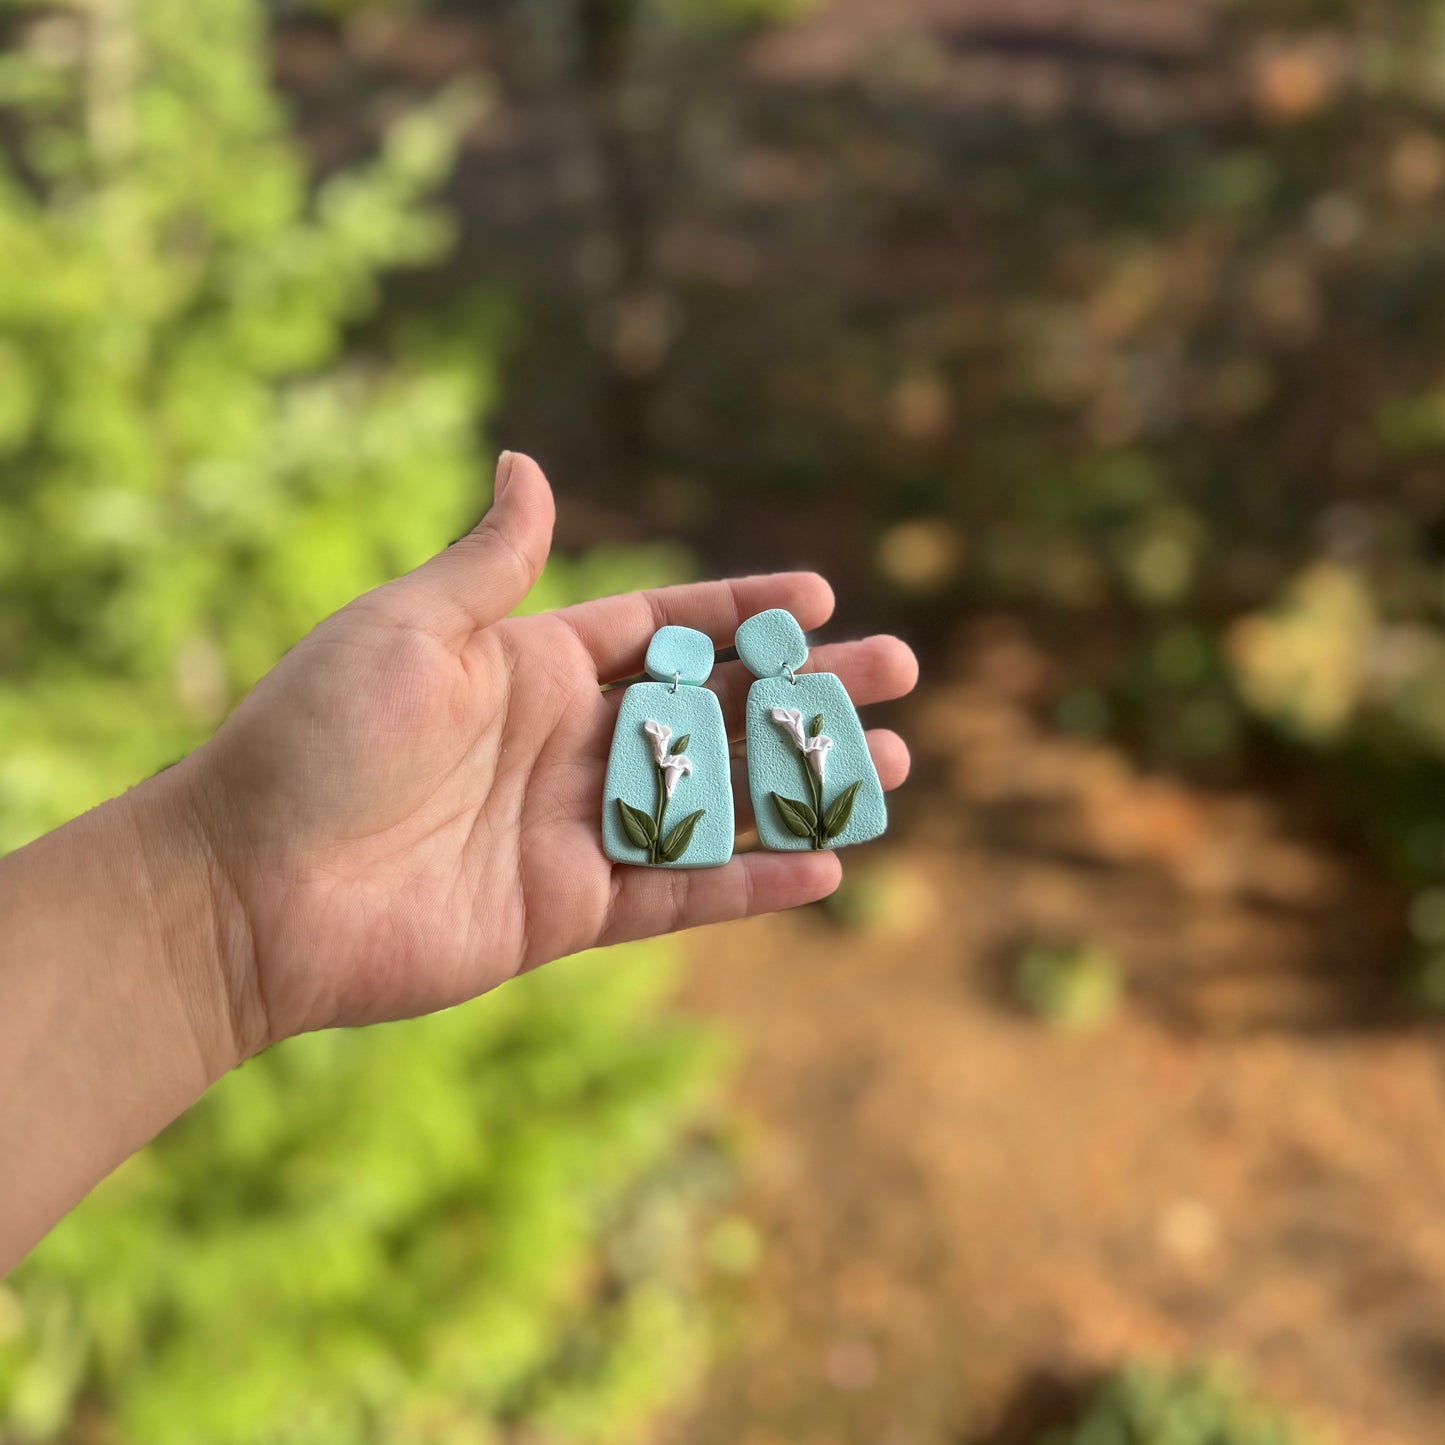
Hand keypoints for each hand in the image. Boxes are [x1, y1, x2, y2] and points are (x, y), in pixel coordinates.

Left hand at [189, 453, 917, 1053]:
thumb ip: (491, 563)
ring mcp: (574, 830)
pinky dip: (753, 883)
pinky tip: (828, 864)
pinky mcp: (570, 911)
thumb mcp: (408, 628)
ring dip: (804, 784)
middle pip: (714, 711)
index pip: (662, 628)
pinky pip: (682, 892)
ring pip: (716, 801)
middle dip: (805, 693)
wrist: (251, 884)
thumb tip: (527, 464)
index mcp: (531, 665)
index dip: (742, 614)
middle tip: (898, 675)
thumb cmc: (317, 738)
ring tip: (894, 767)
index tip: (820, 602)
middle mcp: (566, 742)